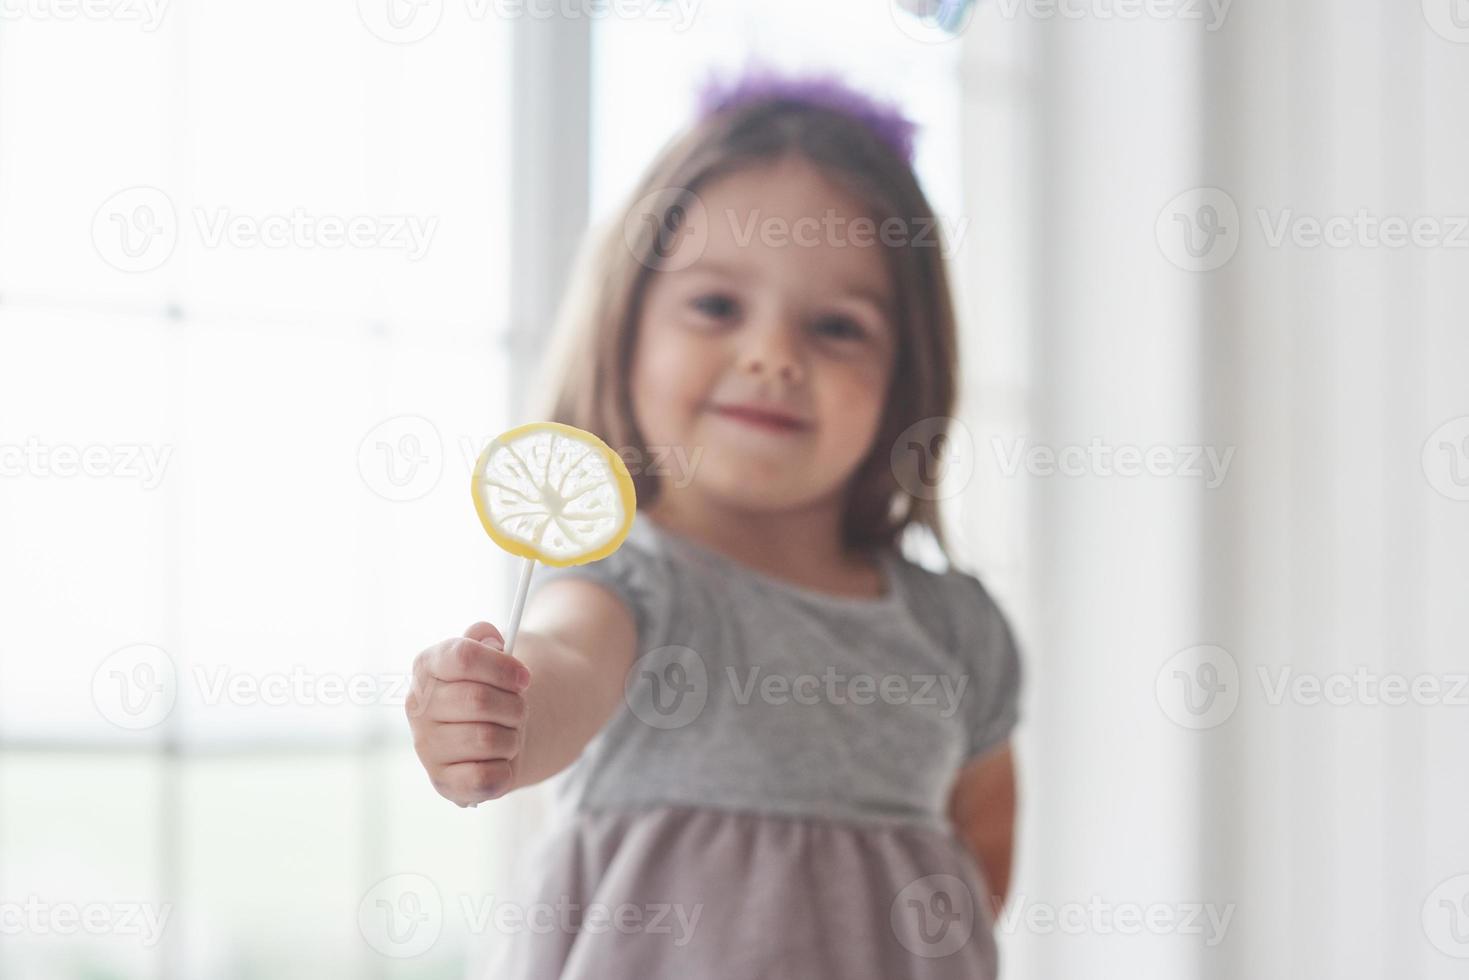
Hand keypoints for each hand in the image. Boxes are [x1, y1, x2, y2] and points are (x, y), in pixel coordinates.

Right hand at [406, 622, 532, 806]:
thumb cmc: (494, 689)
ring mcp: (427, 747)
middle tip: (518, 709)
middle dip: (513, 705)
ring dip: (512, 736)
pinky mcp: (443, 782)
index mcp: (428, 666)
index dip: (502, 666)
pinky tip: (501, 761)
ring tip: (508, 733)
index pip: (463, 656)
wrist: (500, 733)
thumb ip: (486, 640)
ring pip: (487, 739)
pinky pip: (484, 777)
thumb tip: (490, 638)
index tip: (525, 677)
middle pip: (479, 699)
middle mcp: (418, 707)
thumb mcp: (492, 656)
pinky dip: (505, 770)